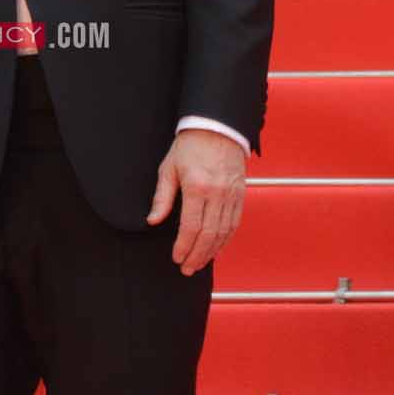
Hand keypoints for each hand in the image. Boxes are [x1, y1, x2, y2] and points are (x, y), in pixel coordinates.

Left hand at [148, 127, 245, 275]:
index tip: (176, 258)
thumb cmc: (190, 146)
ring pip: (224, 231)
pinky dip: (227, 238)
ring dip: (212, 251)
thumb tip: (153, 221)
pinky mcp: (241, 192)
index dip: (183, 247)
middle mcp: (217, 193)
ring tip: (200, 263)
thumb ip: (161, 197)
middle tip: (187, 269)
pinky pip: (235, 221)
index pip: (191, 227)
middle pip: (209, 234)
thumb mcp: (169, 168)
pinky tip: (217, 247)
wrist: (218, 126)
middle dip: (197, 256)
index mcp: (197, 187)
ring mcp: (232, 193)